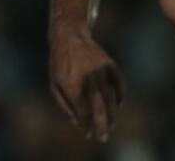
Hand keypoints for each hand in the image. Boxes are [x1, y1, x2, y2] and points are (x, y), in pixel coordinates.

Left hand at [49, 26, 124, 143]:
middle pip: (98, 109)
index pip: (82, 112)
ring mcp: (101, 71)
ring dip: (112, 115)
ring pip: (110, 99)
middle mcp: (88, 79)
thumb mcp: (54, 84)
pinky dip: (120, 96)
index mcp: (71, 85)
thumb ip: (64, 105)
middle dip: (101, 126)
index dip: (85, 124)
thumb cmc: (60, 63)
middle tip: (102, 138)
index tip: (87, 132)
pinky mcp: (110, 64)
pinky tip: (118, 105)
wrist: (70, 36)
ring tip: (111, 126)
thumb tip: (78, 123)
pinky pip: (119, 84)